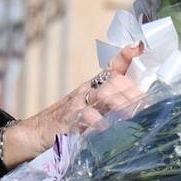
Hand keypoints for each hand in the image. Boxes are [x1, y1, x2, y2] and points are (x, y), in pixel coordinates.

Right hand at [0, 44, 144, 167]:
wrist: (31, 133)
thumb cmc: (64, 122)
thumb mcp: (86, 109)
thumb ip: (109, 106)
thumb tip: (139, 108)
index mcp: (91, 87)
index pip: (112, 67)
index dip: (126, 55)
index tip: (139, 46)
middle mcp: (83, 92)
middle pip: (112, 84)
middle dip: (132, 94)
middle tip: (148, 108)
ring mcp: (74, 107)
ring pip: (102, 98)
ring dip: (121, 106)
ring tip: (135, 117)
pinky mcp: (66, 124)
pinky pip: (86, 121)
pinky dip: (100, 125)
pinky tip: (110, 131)